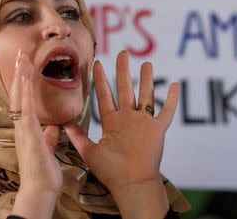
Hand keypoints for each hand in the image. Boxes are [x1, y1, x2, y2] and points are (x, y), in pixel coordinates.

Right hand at [10, 50, 61, 218]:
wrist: (40, 188)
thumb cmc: (44, 171)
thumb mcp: (48, 148)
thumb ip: (48, 135)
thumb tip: (52, 126)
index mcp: (27, 128)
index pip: (23, 100)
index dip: (24, 83)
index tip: (26, 67)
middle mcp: (21, 126)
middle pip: (19, 94)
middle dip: (20, 74)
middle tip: (21, 54)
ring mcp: (23, 128)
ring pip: (20, 97)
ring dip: (21, 77)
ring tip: (23, 59)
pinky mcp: (28, 133)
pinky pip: (26, 108)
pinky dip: (26, 92)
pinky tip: (27, 79)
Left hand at [63, 50, 178, 217]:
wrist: (131, 184)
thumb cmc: (111, 171)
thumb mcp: (89, 151)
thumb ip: (78, 136)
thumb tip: (61, 123)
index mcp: (112, 122)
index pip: (105, 95)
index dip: (100, 79)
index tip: (97, 63)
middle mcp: (128, 118)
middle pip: (125, 89)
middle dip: (123, 70)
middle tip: (122, 53)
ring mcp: (143, 122)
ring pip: (146, 95)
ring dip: (146, 80)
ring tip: (147, 63)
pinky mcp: (157, 129)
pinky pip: (166, 111)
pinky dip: (171, 99)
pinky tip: (174, 85)